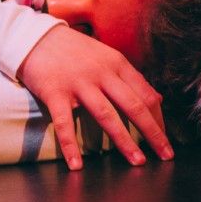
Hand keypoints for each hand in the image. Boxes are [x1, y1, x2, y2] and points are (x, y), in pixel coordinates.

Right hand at [17, 24, 172, 169]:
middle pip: (133, 106)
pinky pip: (64, 123)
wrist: (35, 36)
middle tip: (166, 155)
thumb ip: (130, 77)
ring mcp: (78, 83)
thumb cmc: (74, 50)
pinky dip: (70, 145)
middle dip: (153, 132)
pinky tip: (77, 165)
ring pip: (107, 115)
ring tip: (138, 162)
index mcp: (117, 64)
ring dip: (124, 141)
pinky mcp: (55, 92)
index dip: (159, 119)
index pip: (145, 95)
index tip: (165, 139)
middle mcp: (102, 73)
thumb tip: (157, 99)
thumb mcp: (106, 56)